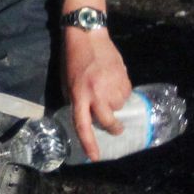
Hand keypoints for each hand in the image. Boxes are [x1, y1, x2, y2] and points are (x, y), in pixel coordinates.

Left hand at [61, 26, 132, 160]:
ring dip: (115, 102)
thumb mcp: (67, 83)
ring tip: (106, 86)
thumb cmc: (73, 60)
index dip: (89, 143)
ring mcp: (111, 86)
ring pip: (119, 106)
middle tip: (115, 128)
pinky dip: (121, 91)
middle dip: (113, 128)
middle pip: (107, 121)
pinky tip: (114, 80)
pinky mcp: (123, 77)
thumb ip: (77, 101)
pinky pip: (126, 93)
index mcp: (78, 95)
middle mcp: (95, 93)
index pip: (82, 124)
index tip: (95, 157)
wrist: (88, 36)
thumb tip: (87, 117)